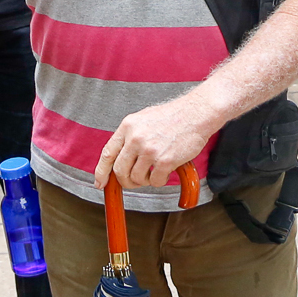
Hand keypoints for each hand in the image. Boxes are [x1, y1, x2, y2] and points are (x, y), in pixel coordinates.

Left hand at [95, 97, 214, 190]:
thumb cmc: (172, 117)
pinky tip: (167, 170)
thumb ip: (130, 136)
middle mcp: (136, 138)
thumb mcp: (144, 119)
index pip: (108, 153)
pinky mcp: (165, 160)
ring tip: (156, 170)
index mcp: (128, 126)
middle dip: (126, 181)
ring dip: (146, 180)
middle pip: (120, 171)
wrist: (196, 113)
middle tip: (135, 181)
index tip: (100, 183)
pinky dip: (160, 180)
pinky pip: (155, 182)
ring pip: (136, 179)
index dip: (102, 172)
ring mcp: (150, 149)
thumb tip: (119, 159)